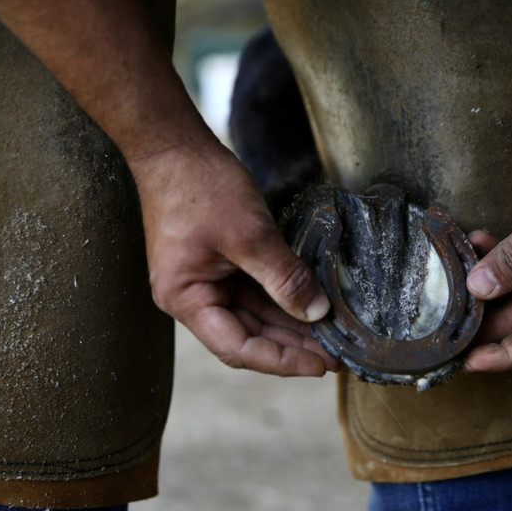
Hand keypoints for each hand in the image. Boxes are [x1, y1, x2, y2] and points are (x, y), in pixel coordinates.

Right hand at [130, 142, 336, 376]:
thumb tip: (318, 313)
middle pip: (249, 335)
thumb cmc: (200, 187)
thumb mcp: (250, 236)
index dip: (283, 361)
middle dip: (293, 346)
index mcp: (187, 301)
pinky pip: (253, 290)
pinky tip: (312, 304)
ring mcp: (205, 280)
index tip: (321, 365)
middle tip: (337, 354)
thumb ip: (285, 279)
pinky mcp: (218, 262)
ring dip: (290, 323)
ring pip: (254, 314)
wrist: (173, 145)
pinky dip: (282, 297)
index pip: (240, 348)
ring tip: (331, 335)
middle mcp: (193, 298)